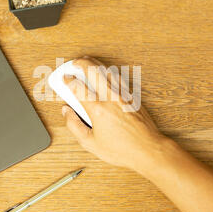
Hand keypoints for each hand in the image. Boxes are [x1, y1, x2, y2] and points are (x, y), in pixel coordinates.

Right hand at [62, 57, 171, 171]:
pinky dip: (109, 71)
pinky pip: (118, 77)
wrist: (148, 149)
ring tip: (88, 61)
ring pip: (107, 71)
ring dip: (96, 63)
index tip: (64, 79)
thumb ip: (74, 126)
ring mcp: (123, 95)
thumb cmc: (122, 150)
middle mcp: (110, 98)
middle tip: (74, 62)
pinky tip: (105, 71)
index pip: (78, 87)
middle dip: (81, 63)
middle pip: (93, 71)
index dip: (68, 80)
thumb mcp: (90, 143)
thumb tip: (66, 112)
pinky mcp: (132, 96)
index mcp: (98, 109)